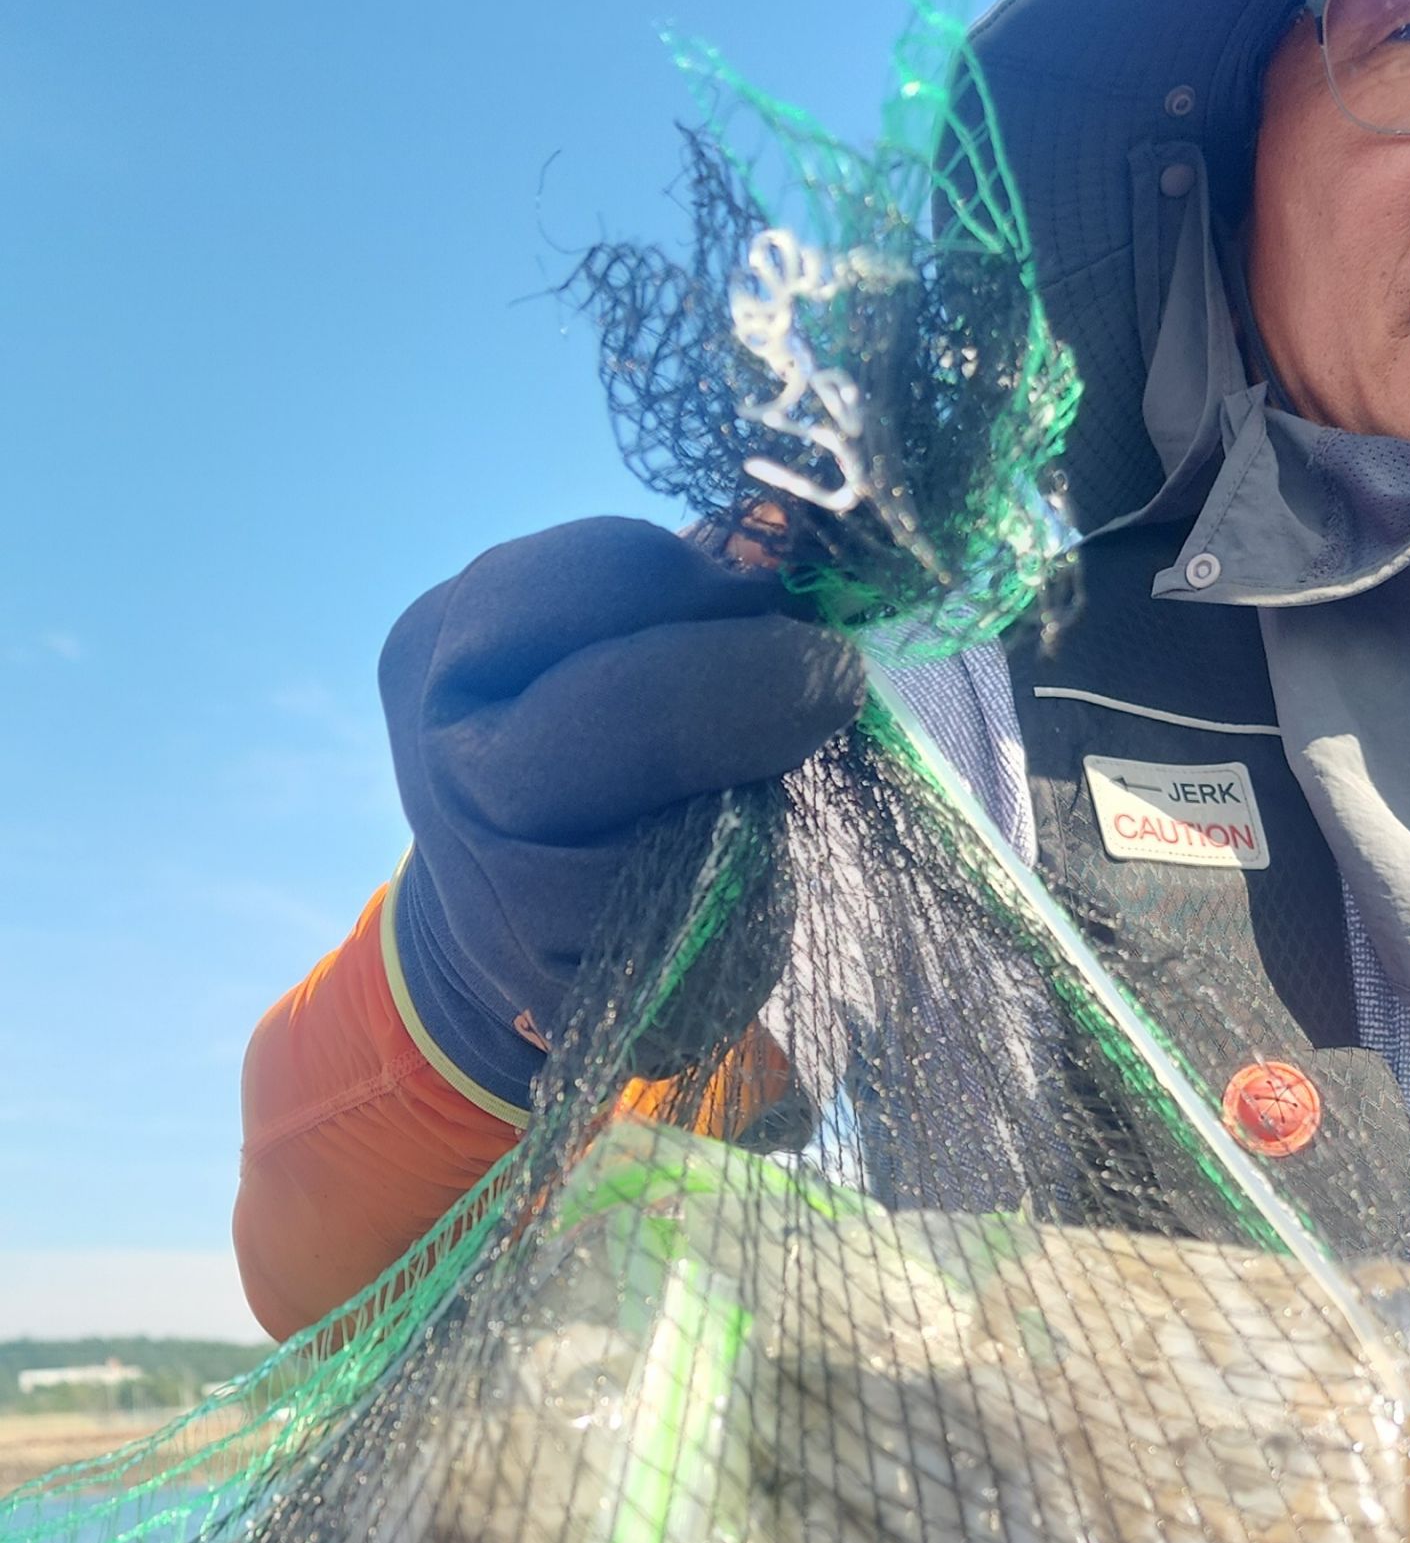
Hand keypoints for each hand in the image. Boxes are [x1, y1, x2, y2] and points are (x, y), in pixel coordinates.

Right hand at [378, 514, 864, 1109]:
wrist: (501, 914)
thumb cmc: (579, 733)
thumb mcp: (593, 634)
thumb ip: (680, 583)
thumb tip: (794, 534)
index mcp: (439, 654)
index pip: (580, 583)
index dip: (691, 579)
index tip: (774, 571)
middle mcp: (448, 780)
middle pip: (629, 717)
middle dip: (757, 682)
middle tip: (837, 671)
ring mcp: (503, 911)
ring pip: (685, 848)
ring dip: (756, 814)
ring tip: (759, 796)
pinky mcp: (578, 1008)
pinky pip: (710, 948)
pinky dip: (752, 908)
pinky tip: (743, 880)